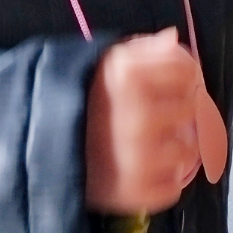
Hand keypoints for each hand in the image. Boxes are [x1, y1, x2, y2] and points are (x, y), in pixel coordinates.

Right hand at [85, 28, 200, 215]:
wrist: (41, 151)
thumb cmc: (82, 103)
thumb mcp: (106, 64)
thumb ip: (144, 49)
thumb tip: (174, 39)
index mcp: (128, 77)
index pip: (187, 72)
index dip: (182, 75)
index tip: (170, 83)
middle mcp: (137, 117)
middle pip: (191, 110)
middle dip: (177, 111)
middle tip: (156, 115)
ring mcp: (139, 159)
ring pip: (188, 150)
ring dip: (172, 148)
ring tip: (147, 144)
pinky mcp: (138, 192)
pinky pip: (173, 186)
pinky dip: (161, 179)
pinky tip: (140, 168)